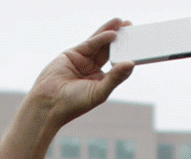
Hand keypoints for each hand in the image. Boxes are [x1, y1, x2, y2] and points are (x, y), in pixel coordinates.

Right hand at [0, 19, 136, 158]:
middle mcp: (94, 70)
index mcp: (102, 81)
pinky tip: (113, 33)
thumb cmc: (74, 103)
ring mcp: (84, 60)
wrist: (49, 102)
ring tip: (125, 23)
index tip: (141, 47)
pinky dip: (102, 37)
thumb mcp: (99, 91)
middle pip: (111, 51)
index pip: (118, 65)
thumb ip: (115, 77)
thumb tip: (131, 64)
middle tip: (135, 29)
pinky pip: (91, 43)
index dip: (128, 55)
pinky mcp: (74, 53)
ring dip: (113, 32)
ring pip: (101, 44)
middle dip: (123, 40)